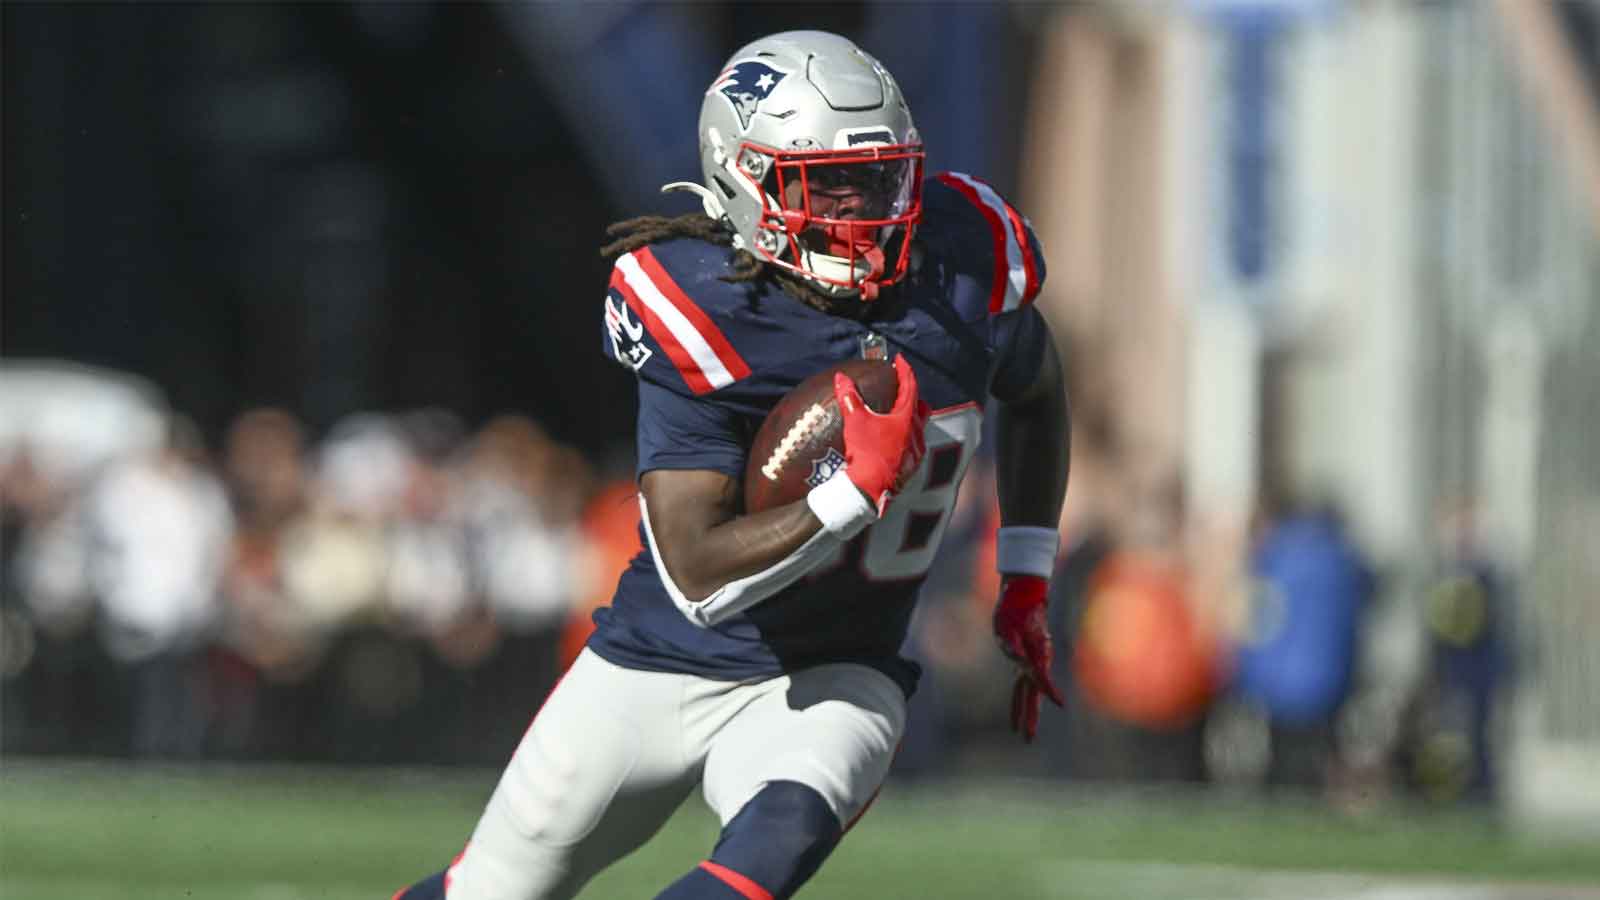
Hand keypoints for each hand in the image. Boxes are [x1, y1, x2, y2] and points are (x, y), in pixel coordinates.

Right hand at [833, 354, 929, 514]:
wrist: (869, 490)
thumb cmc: (866, 453)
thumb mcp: (855, 421)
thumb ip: (848, 397)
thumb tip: (841, 378)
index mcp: (906, 418)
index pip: (910, 386)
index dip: (905, 370)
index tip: (900, 360)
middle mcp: (916, 433)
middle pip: (920, 407)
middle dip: (912, 395)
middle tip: (902, 388)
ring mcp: (916, 451)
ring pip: (918, 427)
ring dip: (909, 417)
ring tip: (895, 415)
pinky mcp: (911, 466)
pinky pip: (913, 445)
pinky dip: (905, 436)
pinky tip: (892, 441)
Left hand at [993, 574, 1064, 741]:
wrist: (1024, 597)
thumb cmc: (1015, 609)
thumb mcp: (1008, 625)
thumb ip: (1012, 645)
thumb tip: (1018, 662)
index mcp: (1037, 653)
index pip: (1043, 675)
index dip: (1050, 689)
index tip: (1061, 703)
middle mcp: (1037, 661)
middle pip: (1034, 694)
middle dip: (1031, 717)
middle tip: (1028, 739)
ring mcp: (1032, 662)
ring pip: (1028, 694)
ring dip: (1026, 714)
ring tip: (1023, 734)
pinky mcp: (1025, 661)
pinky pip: (1022, 686)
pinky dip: (1019, 701)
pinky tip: (1016, 716)